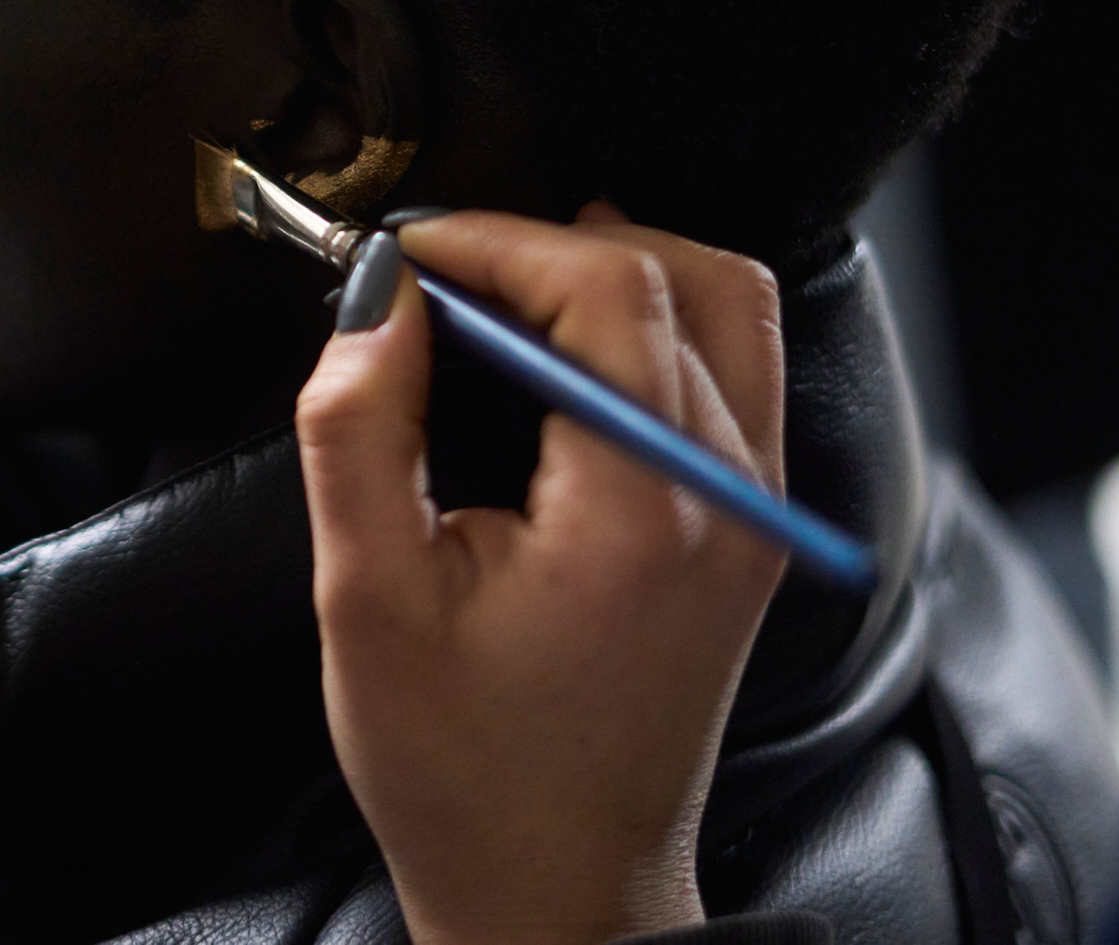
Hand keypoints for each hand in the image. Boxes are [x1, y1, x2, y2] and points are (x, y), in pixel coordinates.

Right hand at [296, 205, 789, 944]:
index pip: (607, 286)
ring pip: (727, 306)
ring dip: (613, 272)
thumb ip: (358, 427)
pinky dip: (650, 325)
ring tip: (500, 304)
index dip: (493, 239)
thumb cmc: (462, 772)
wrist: (556, 890)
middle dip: (550, 243)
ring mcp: (760, 513)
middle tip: (446, 274)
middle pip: (688, 271)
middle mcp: (733, 499)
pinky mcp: (753, 528)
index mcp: (645, 512)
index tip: (404, 255)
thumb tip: (374, 295)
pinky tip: (559, 359)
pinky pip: (731, 367)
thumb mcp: (365, 599)